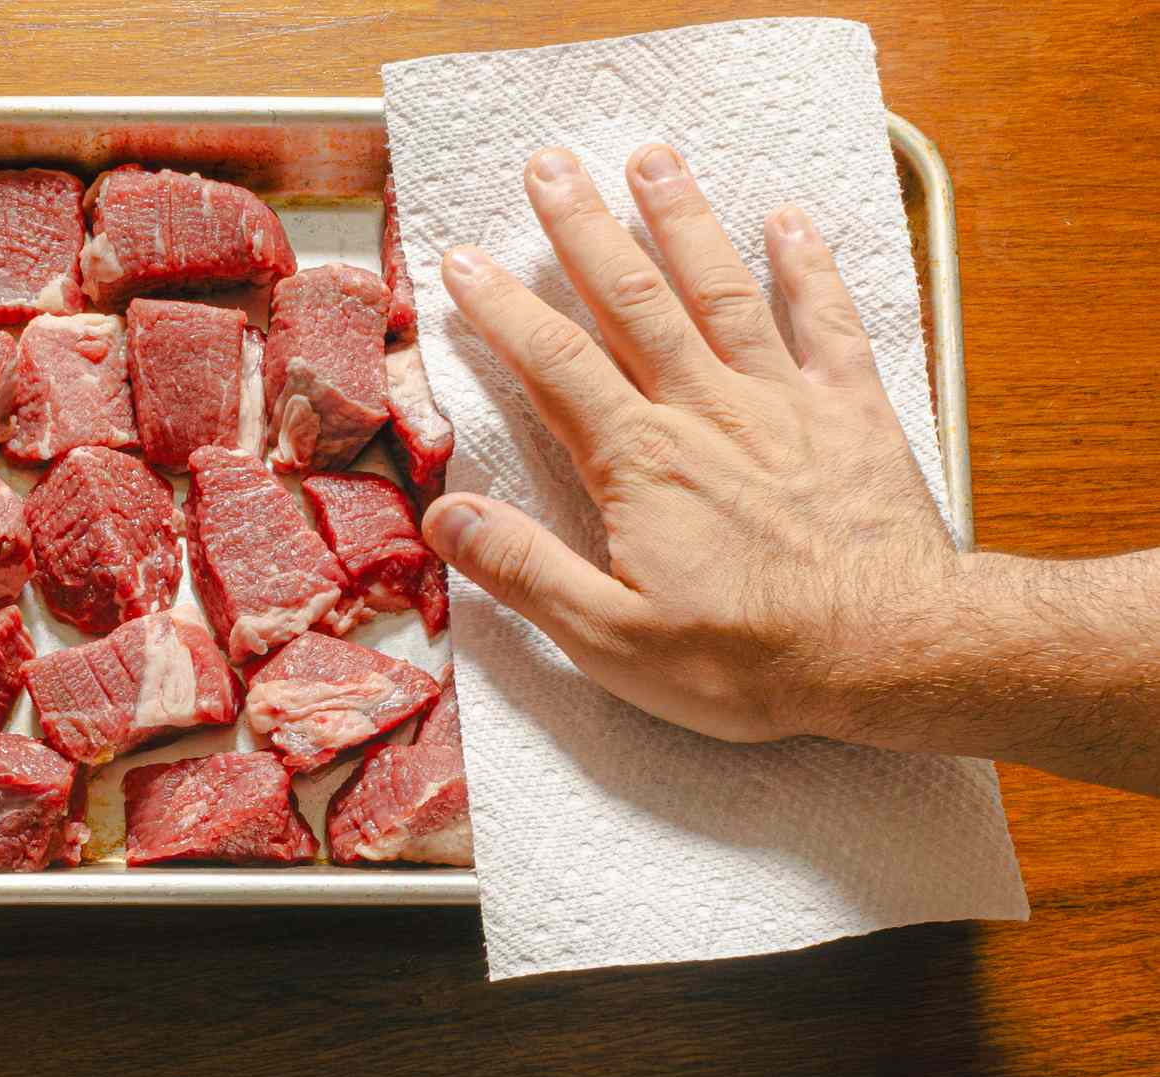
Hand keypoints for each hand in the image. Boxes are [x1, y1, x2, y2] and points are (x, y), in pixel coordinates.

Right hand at [420, 143, 954, 744]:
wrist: (889, 656)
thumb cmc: (747, 659)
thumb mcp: (611, 639)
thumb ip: (525, 571)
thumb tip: (443, 517)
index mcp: (641, 461)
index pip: (555, 365)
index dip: (502, 310)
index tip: (463, 261)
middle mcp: (705, 409)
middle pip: (633, 300)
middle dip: (584, 229)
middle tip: (549, 167)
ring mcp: (781, 401)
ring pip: (721, 290)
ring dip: (682, 221)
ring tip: (651, 160)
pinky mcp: (848, 412)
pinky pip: (826, 321)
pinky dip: (808, 267)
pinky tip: (789, 220)